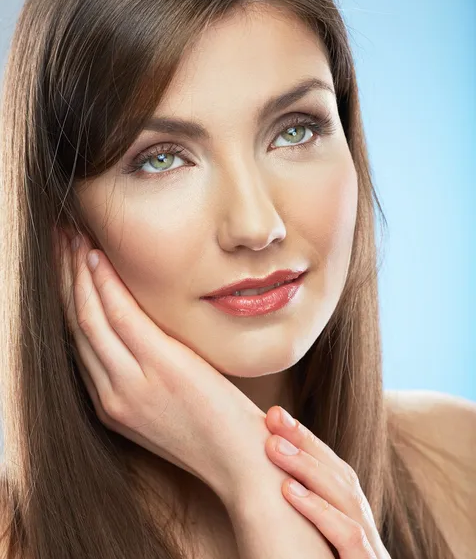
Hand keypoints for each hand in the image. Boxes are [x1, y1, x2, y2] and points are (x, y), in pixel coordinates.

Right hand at [52, 227, 264, 500]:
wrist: (242, 462)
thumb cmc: (214, 429)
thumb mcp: (167, 405)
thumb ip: (145, 374)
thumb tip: (141, 332)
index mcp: (112, 406)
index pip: (79, 345)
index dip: (67, 302)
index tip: (65, 269)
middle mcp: (112, 396)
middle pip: (75, 326)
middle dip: (63, 280)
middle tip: (59, 243)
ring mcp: (131, 384)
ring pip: (89, 317)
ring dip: (77, 273)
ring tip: (72, 239)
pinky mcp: (160, 367)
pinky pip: (121, 317)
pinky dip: (105, 285)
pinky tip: (97, 259)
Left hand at [264, 406, 391, 558]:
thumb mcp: (314, 542)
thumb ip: (301, 516)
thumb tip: (269, 482)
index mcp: (350, 520)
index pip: (333, 471)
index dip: (306, 441)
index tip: (275, 416)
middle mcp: (363, 528)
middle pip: (339, 475)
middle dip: (305, 442)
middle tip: (273, 417)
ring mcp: (370, 549)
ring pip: (345, 497)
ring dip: (308, 467)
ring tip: (273, 447)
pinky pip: (350, 536)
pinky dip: (320, 511)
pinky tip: (289, 490)